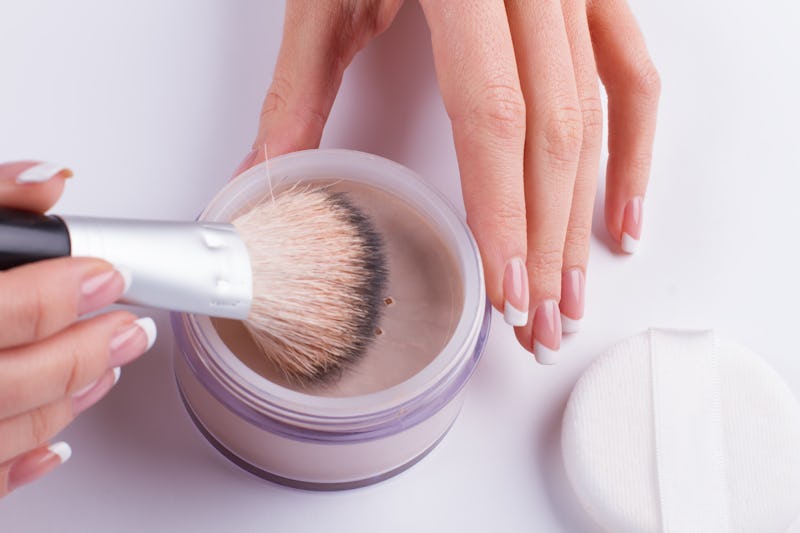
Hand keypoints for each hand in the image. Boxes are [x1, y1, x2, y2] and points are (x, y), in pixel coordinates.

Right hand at [0, 162, 155, 495]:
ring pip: (3, 428)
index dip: (69, 288)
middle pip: (16, 378)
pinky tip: (57, 441)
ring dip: (68, 399)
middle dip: (87, 351)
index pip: (8, 307)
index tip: (109, 274)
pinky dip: (20, 461)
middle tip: (130, 330)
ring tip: (106, 369)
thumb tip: (49, 179)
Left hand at [245, 0, 658, 361]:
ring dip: (587, 212)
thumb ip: (300, 88)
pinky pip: (633, 73)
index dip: (503, 209)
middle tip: (539, 317)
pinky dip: (636, 149)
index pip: (494, 114)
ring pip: (598, 114)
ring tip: (572, 289)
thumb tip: (264, 174)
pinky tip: (625, 211)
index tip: (503, 285)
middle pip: (556, 130)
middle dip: (547, 236)